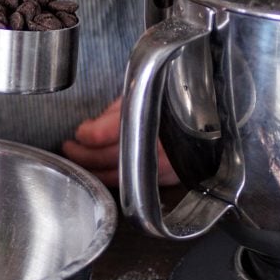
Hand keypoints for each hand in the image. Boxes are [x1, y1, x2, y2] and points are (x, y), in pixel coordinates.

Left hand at [61, 97, 178, 187]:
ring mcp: (159, 166)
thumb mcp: (143, 95)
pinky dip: (111, 178)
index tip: (78, 132)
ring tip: (80, 160)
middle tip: (70, 148)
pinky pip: (131, 185)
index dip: (86, 134)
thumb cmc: (176, 103)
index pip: (101, 134)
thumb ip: (115, 112)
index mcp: (144, 119)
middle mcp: (152, 146)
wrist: (209, 122)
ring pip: (115, 177)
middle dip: (82, 155)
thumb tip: (90, 127)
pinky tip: (101, 171)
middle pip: (105, 158)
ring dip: (92, 170)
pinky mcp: (164, 179)